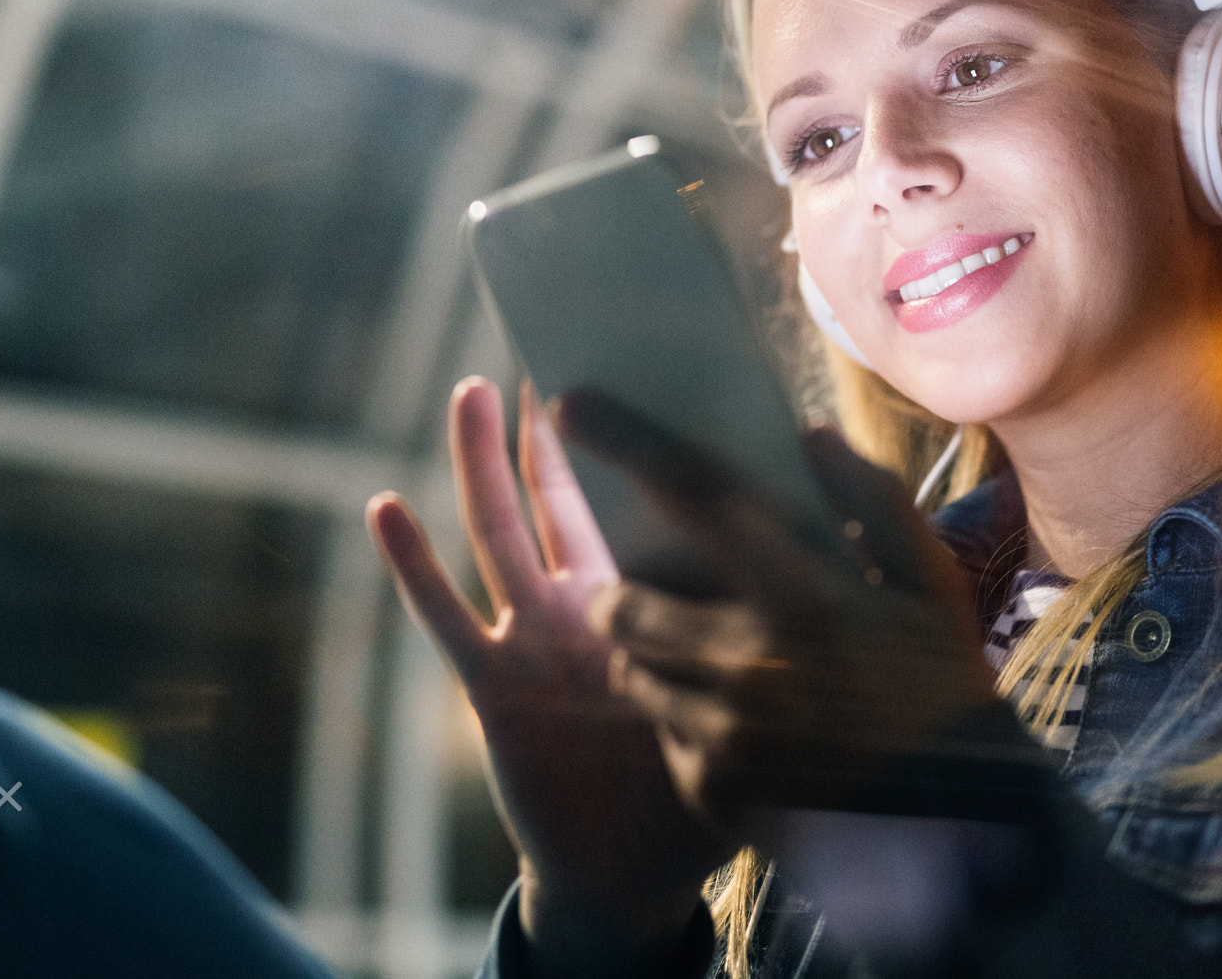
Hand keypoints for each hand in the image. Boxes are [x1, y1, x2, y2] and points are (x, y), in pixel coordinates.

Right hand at [368, 379, 728, 963]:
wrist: (640, 872)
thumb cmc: (703, 784)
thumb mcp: (759, 692)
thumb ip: (778, 623)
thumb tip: (834, 543)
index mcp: (642, 597)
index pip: (633, 500)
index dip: (637, 438)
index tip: (641, 369)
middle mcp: (578, 605)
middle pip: (557, 496)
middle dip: (551, 429)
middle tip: (551, 348)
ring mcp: (531, 639)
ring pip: (500, 532)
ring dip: (482, 463)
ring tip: (473, 393)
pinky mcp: (493, 686)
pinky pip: (447, 618)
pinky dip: (413, 565)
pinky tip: (386, 509)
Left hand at [559, 393, 1006, 841]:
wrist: (961, 826)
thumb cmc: (945, 686)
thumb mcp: (931, 583)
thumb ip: (874, 500)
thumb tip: (810, 436)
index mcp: (804, 595)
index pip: (694, 496)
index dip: (627, 443)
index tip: (570, 403)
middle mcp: (748, 663)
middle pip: (621, 605)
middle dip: (617, 594)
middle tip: (640, 589)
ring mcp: (724, 733)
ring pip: (631, 673)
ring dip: (646, 656)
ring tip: (695, 658)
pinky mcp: (711, 788)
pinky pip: (663, 733)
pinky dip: (684, 719)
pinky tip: (738, 725)